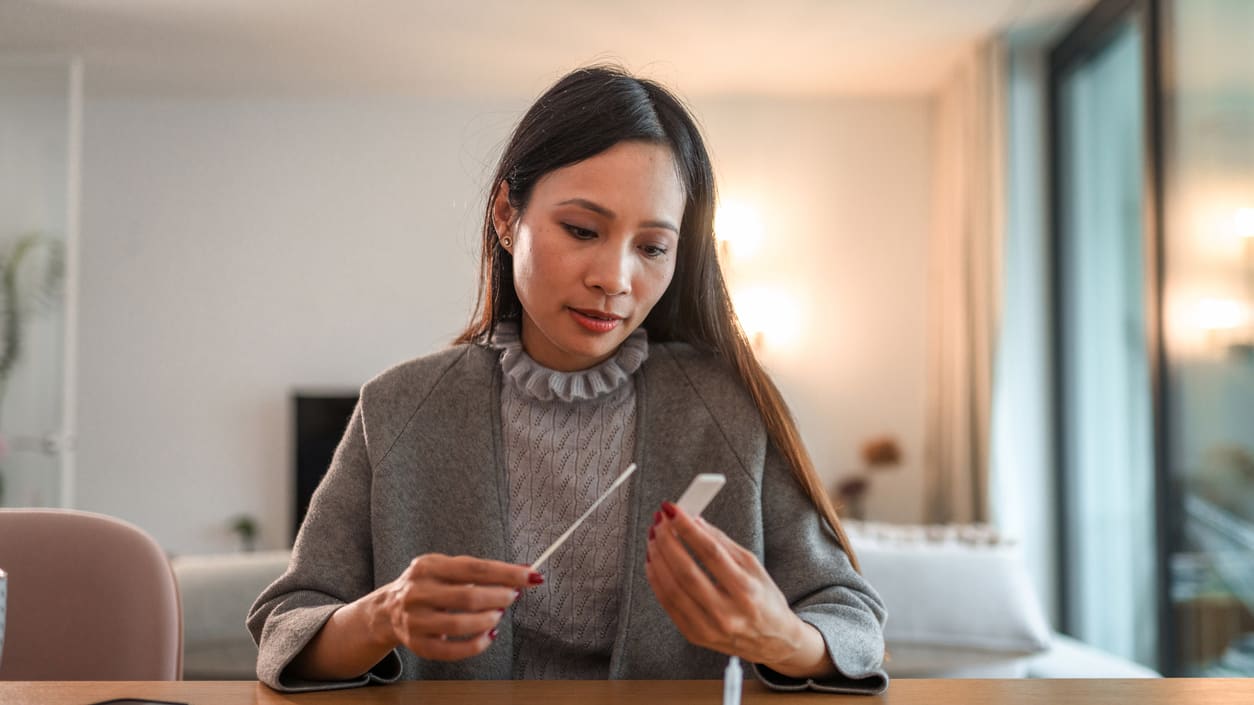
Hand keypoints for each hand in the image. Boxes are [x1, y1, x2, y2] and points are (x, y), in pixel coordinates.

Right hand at [374, 553, 540, 661]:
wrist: (386, 611)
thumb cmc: (428, 585)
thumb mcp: (446, 568)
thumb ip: (481, 570)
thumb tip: (523, 570)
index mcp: (428, 566)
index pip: (474, 568)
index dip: (505, 573)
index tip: (530, 575)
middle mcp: (418, 592)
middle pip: (468, 596)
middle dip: (499, 597)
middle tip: (513, 597)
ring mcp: (415, 620)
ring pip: (460, 624)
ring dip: (488, 620)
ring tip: (498, 614)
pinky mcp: (417, 644)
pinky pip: (452, 650)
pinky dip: (476, 645)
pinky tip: (489, 635)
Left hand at [645, 502, 833, 678]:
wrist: (773, 641)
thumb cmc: (764, 599)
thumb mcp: (754, 566)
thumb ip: (723, 543)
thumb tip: (694, 521)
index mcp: (746, 591)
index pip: (711, 553)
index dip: (688, 529)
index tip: (672, 510)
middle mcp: (727, 613)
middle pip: (686, 572)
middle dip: (667, 542)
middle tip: (659, 521)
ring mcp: (709, 628)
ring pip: (672, 589)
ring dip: (658, 558)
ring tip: (653, 538)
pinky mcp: (694, 636)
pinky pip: (668, 605)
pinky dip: (656, 580)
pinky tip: (654, 561)